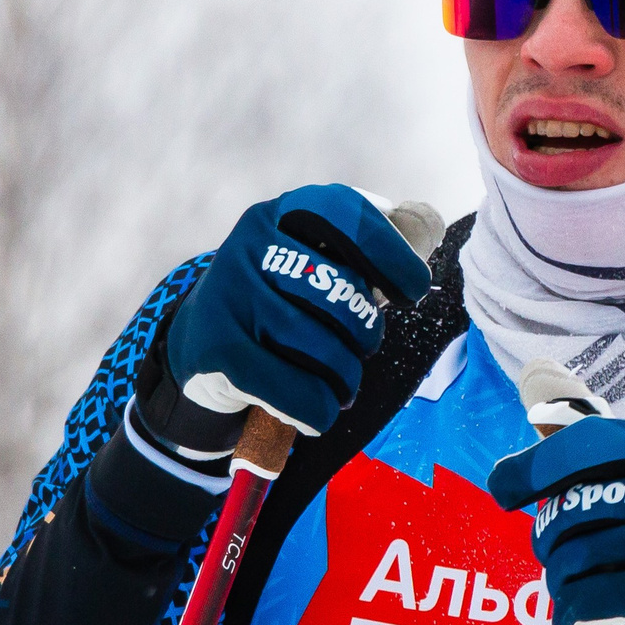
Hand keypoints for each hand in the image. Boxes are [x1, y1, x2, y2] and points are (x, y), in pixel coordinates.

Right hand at [148, 185, 434, 449]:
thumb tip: (428, 228)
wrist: (196, 349)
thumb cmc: (277, 304)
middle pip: (341, 291)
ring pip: (321, 346)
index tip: (414, 290)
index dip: (391, 253)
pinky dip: (318, 409)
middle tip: (363, 349)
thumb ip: (361, 250)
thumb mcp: (307, 261)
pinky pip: (294, 389)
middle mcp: (249, 243)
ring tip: (341, 385)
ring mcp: (228, 295)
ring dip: (344, 377)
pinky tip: (319, 411)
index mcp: (282, 213)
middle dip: (365, 332)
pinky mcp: (216, 349)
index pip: (348, 214)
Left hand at [487, 416, 624, 624]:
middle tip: (554, 558)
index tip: (501, 486)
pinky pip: (585, 601)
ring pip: (571, 559)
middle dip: (547, 538)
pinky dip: (567, 621)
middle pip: (570, 507)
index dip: (534, 465)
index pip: (586, 444)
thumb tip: (510, 474)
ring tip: (572, 597)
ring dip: (558, 585)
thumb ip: (609, 470)